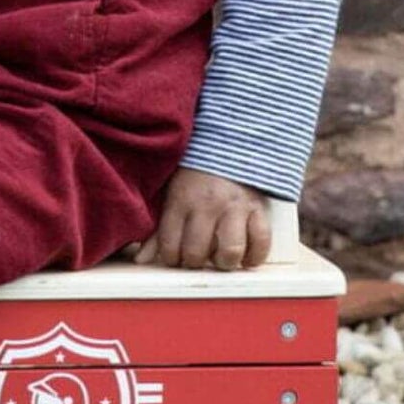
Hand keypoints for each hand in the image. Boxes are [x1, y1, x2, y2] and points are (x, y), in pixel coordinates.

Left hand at [128, 169, 272, 270]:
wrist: (229, 141)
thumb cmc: (194, 172)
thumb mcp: (169, 193)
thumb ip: (157, 228)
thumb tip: (142, 260)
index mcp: (180, 200)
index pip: (170, 246)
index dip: (171, 259)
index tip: (175, 257)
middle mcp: (207, 205)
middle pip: (197, 253)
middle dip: (194, 263)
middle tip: (197, 258)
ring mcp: (234, 207)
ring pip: (230, 251)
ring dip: (224, 262)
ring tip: (221, 259)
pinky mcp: (258, 207)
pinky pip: (261, 241)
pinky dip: (255, 256)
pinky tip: (246, 257)